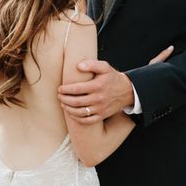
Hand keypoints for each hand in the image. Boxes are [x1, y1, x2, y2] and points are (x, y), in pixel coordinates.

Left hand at [57, 45, 173, 124]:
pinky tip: (72, 114)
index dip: (66, 89)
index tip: (60, 88)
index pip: (77, 89)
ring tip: (63, 104)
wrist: (127, 91)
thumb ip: (91, 64)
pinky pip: (88, 120)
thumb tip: (78, 65)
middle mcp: (99, 98)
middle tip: (59, 96)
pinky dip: (78, 119)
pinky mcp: (102, 115)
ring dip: (69, 109)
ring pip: (80, 112)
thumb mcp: (104, 67)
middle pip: (76, 101)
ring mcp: (100, 109)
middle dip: (64, 99)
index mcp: (97, 86)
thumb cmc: (112, 77)